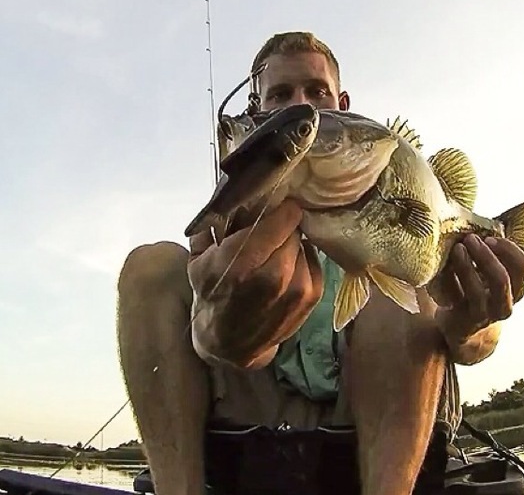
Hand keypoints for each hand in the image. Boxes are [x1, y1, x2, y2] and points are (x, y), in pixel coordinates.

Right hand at [188, 199, 322, 364]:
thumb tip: (234, 191)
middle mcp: (273, 276)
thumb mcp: (200, 256)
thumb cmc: (212, 293)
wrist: (229, 342)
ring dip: (291, 244)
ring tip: (276, 252)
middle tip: (270, 231)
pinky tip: (287, 267)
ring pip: (304, 244)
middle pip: (292, 230)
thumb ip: (216, 222)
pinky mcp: (312, 297)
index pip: (282, 219)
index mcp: (241, 262)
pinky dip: (302, 258)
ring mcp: (297, 289)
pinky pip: (313, 260)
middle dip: (282, 227)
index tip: (275, 207)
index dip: (280, 209)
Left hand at [433, 233, 523, 347]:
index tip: (490, 236)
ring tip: (457, 249)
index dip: (508, 249)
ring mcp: (484, 314)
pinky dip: (451, 280)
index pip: (521, 266)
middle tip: (472, 239)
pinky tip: (443, 267)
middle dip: (487, 256)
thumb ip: (489, 253)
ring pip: (479, 291)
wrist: (462, 330)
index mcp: (514, 288)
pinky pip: (458, 299)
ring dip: (467, 267)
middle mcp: (504, 303)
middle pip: (504, 279)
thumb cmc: (475, 291)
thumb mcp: (486, 273)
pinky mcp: (463, 320)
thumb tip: (479, 219)